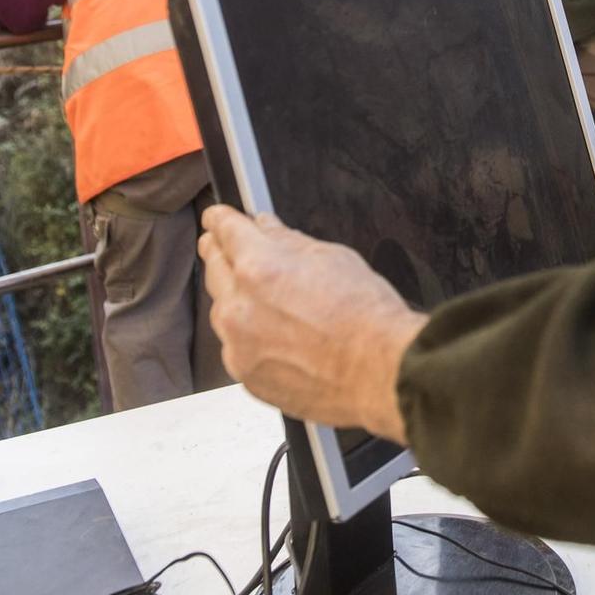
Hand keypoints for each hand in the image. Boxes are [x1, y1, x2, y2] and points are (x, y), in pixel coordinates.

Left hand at [200, 206, 428, 442]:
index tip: (215, 219)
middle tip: (223, 247)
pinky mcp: (244, 375)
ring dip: (234, 298)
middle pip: (214, 268)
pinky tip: (278, 335)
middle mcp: (238, 306)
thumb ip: (288, 241)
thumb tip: (267, 228)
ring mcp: (237, 345)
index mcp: (258, 267)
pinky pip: (235, 345)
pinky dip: (248, 336)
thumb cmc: (365, 318)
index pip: (225, 231)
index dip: (219, 220)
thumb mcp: (332, 258)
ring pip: (222, 311)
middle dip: (219, 253)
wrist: (380, 372)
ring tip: (267, 300)